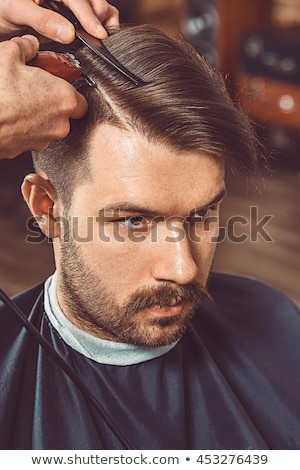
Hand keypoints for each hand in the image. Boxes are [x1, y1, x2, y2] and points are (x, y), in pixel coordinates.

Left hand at [0, 0, 118, 42]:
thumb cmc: (1, 9)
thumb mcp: (15, 11)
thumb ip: (42, 20)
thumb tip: (69, 34)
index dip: (89, 15)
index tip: (97, 33)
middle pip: (93, 0)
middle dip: (101, 17)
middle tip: (103, 37)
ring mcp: (68, 7)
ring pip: (97, 9)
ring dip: (105, 22)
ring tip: (106, 37)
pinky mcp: (70, 21)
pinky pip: (90, 23)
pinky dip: (98, 30)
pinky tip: (99, 39)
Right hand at [0, 35, 87, 158]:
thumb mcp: (10, 54)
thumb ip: (26, 47)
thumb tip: (30, 44)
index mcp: (64, 99)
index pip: (81, 100)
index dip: (69, 91)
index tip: (58, 84)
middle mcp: (60, 124)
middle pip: (64, 114)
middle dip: (52, 103)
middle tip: (35, 90)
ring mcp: (44, 140)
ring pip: (48, 127)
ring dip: (38, 116)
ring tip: (19, 101)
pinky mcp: (27, 149)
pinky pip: (31, 136)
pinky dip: (24, 127)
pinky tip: (11, 115)